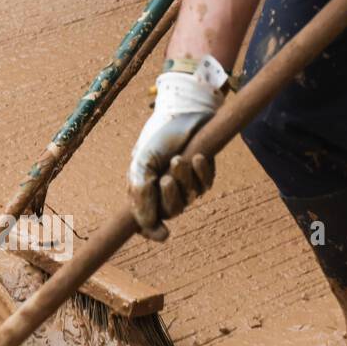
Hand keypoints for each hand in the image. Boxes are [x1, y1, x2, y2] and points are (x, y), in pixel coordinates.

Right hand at [128, 69, 221, 240]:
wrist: (182, 112)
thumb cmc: (157, 136)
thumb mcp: (142, 162)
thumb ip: (140, 192)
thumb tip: (146, 223)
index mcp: (145, 190)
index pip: (147, 221)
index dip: (152, 231)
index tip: (163, 234)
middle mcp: (165, 191)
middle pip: (171, 212)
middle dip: (170, 197)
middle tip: (166, 178)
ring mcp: (185, 184)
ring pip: (190, 198)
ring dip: (185, 180)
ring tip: (180, 158)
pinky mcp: (204, 174)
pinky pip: (206, 185)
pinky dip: (202, 172)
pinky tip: (199, 156)